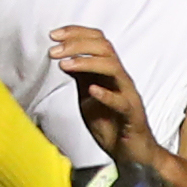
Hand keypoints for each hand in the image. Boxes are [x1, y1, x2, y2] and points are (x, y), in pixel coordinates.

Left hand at [49, 23, 156, 170]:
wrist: (130, 154)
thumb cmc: (110, 124)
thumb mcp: (87, 96)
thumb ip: (80, 77)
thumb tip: (63, 57)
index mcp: (109, 72)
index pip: (98, 40)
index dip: (76, 33)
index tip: (53, 34)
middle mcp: (120, 79)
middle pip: (105, 47)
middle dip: (77, 44)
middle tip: (54, 50)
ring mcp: (128, 95)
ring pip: (113, 67)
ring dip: (87, 62)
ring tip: (65, 65)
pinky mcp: (132, 115)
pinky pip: (122, 102)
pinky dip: (106, 94)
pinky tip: (91, 90)